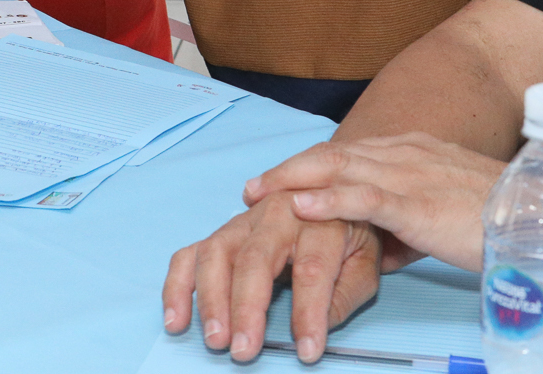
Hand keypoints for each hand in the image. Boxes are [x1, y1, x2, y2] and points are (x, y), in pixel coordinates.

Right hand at [163, 190, 402, 363]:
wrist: (331, 192)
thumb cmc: (349, 234)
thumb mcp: (366, 261)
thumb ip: (347, 293)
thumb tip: (318, 326)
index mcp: (321, 220)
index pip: (312, 271)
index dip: (308, 314)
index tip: (307, 351)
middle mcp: (277, 213)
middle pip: (255, 259)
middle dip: (246, 308)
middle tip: (243, 349)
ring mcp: (244, 220)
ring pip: (217, 253)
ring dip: (210, 299)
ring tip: (215, 339)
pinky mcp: (222, 231)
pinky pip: (190, 254)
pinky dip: (177, 286)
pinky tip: (176, 320)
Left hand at [244, 134, 500, 273]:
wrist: (539, 217)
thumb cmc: (498, 220)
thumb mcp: (445, 216)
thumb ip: (409, 225)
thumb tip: (380, 251)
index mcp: (413, 153)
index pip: (350, 153)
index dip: (309, 165)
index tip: (278, 178)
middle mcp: (405, 155)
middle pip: (334, 154)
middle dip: (289, 169)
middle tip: (253, 186)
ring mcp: (410, 176)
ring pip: (339, 169)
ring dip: (293, 180)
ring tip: (260, 194)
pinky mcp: (417, 204)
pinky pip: (363, 197)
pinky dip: (326, 200)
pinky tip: (300, 207)